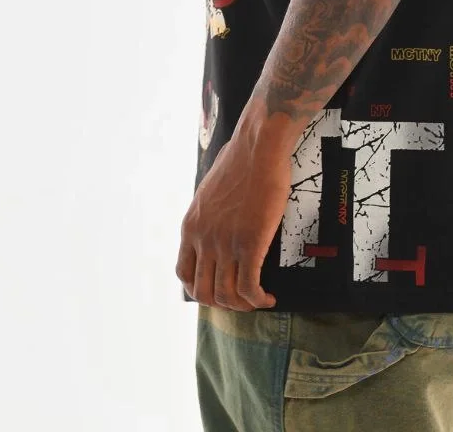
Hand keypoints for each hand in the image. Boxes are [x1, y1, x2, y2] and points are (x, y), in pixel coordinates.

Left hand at [175, 127, 291, 309]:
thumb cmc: (241, 159)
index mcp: (191, 226)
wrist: (259, 146)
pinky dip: (258, 300)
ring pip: (226, 295)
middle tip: (241, 299)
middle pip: (203, 292)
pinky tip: (268, 297)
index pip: (183, 273)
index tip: (218, 288)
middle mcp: (202, 239)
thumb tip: (219, 216)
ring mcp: (224, 243)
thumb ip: (210, 211)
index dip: (200, 288)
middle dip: (223, 303)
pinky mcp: (249, 244)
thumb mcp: (211, 189)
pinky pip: (249, 288)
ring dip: (242, 305)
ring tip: (257, 300)